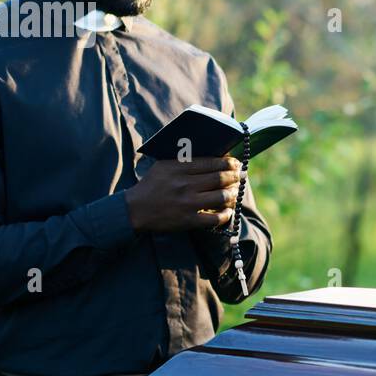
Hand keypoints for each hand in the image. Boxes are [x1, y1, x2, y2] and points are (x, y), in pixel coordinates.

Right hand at [125, 156, 243, 232]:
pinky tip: (228, 211)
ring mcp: (188, 203)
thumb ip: (184, 159)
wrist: (135, 210)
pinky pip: (215, 218)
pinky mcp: (188, 220)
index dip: (229, 162)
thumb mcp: (164, 165)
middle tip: (241, 175)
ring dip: (233, 194)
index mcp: (179, 168)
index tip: (236, 163)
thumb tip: (212, 155)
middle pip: (220, 178)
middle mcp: (185, 184)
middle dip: (235, 176)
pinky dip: (226, 214)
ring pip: (222, 197)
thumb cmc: (151, 186)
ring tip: (235, 192)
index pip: (212, 162)